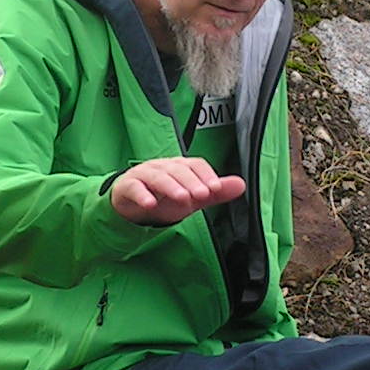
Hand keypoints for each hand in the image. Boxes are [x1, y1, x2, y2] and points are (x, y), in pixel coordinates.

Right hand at [110, 158, 245, 224]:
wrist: (133, 204)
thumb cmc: (164, 198)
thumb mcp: (192, 197)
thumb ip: (215, 193)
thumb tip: (241, 185)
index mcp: (180, 166)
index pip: (195, 164)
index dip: (206, 174)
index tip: (215, 188)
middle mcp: (162, 166)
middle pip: (177, 169)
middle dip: (190, 182)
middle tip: (201, 195)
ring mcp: (144, 174)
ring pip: (158, 177)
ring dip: (171, 186)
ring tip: (182, 198)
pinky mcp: (127, 186)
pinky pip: (134, 188)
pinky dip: (142, 195)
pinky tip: (150, 204)